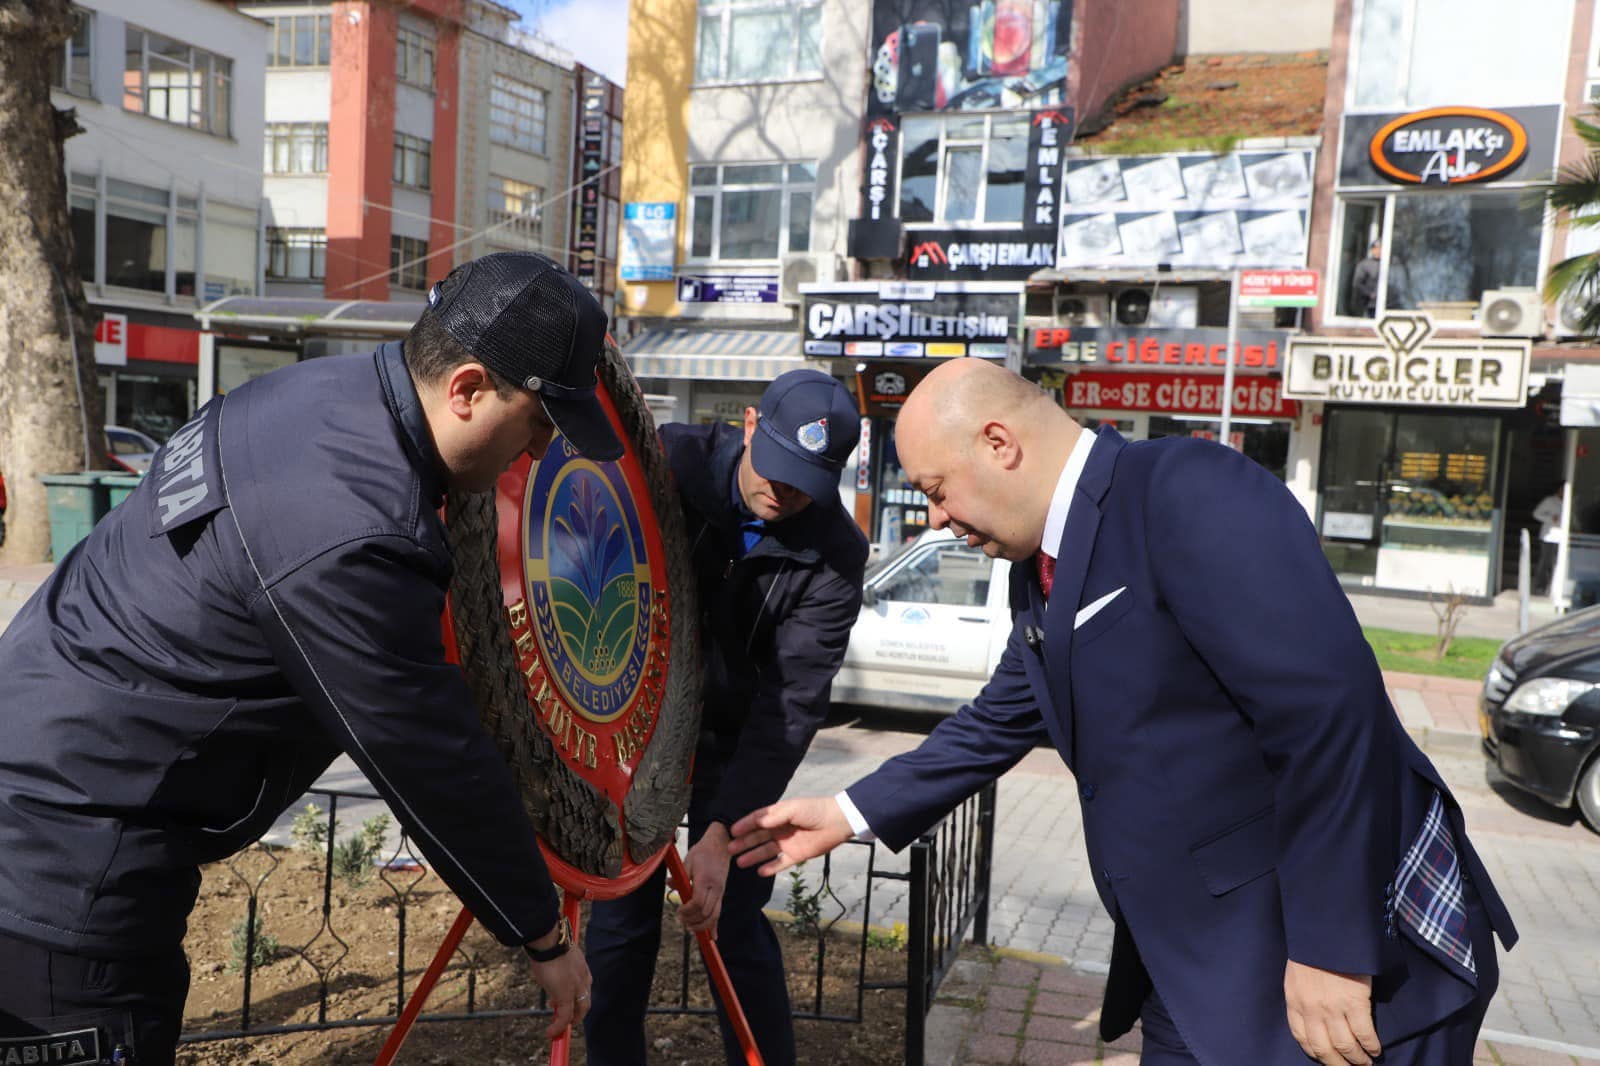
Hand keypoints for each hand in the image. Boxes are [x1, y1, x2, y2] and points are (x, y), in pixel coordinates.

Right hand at [525, 921, 591, 1040]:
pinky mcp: (566, 996)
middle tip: (567, 1020)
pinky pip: (565, 1017)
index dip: (577, 997)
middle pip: (585, 1002)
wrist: (549, 941)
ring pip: (578, 1010)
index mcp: (582, 967)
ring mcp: (577, 988)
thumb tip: (547, 975)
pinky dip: (558, 1026)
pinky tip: (550, 1032)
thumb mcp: (556, 957)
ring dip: (568, 1021)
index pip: (584, 987)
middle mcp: (583, 979)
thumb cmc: (549, 944)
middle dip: (577, 1013)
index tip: (566, 1001)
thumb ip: (557, 969)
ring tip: (557, 1029)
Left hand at [679, 823, 729, 935]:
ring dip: (702, 925)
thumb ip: (680, 874)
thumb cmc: (704, 851)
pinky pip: (718, 913)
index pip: (698, 902)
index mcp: (705, 879)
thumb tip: (670, 884)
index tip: (679, 911)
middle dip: (692, 920)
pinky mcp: (721, 893)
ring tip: (690, 927)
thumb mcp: (688, 859)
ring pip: (714, 916)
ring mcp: (720, 892)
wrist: (721, 845)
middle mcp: (715, 888)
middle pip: (706, 912)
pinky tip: (712, 938)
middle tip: (681, 919)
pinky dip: (715, 926)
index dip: (687, 911)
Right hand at [728, 796, 852, 876]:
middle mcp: (781, 829)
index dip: (744, 826)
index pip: (757, 820)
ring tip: (740, 862)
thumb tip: (756, 823)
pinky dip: (770, 868)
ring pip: (766, 851)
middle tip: (730, 849)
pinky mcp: (797, 855)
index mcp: (779, 815)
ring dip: (753, 856)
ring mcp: (788, 843)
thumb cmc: (814, 811)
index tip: (731, 832)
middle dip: (744, 843)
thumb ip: (773, 817)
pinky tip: (759, 871)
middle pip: (758, 837)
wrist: (837, 822)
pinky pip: (780, 863)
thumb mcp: (792, 809)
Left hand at [1284, 959, 1380, 1063]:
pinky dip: (1370, 1046)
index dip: (1315, 1052)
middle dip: (1337, 1063)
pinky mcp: (1354, 1003)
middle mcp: (1311, 1009)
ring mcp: (1332, 1008)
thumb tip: (1313, 1014)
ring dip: (1357, 1059)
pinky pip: (1364, 1033)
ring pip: (1345, 1046)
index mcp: (1294, 1001)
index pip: (1302, 1037)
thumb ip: (1302, 995)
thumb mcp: (1297, 974)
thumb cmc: (1313, 949)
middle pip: (1323, 1049)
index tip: (1326, 1058)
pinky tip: (1375, 1050)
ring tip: (1365, 1063)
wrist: (1327, 932)